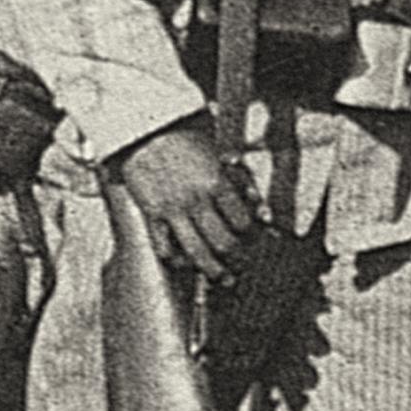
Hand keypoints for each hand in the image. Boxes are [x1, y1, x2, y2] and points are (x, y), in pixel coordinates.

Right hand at [114, 116, 262, 284]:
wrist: (146, 132)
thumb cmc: (188, 142)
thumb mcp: (221, 157)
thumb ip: (244, 184)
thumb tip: (264, 213)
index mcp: (217, 183)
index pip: (243, 223)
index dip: (251, 236)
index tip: (254, 240)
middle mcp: (196, 200)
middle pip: (223, 243)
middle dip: (237, 259)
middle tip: (242, 266)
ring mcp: (172, 210)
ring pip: (196, 253)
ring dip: (213, 270)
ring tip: (223, 279)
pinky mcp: (151, 214)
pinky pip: (164, 248)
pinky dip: (176, 260)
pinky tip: (185, 264)